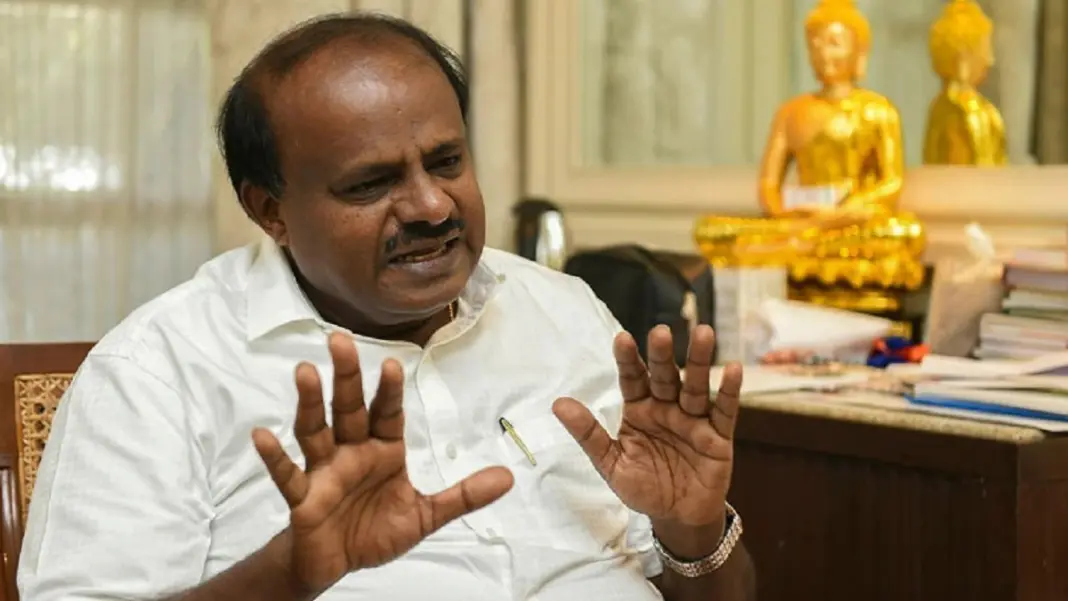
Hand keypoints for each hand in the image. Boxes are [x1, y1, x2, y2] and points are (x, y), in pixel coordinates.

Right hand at [252, 333, 513, 592]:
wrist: (337, 563)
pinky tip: (261, 435)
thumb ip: (463, 495)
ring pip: (315, 430)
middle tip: (339, 340)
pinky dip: (274, 456)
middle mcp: (351, 452)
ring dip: (310, 402)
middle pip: (348, 408)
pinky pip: (287, 475)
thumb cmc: (376, 530)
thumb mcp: (425, 515)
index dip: (389, 390)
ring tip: (304, 371)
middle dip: (346, 376)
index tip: (394, 362)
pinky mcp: (302, 497)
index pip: (387, 413)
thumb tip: (508, 477)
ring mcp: (324, 471)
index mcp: (382, 450)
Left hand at [553, 325, 740, 528]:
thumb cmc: (643, 487)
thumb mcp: (611, 464)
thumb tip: (558, 404)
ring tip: (704, 333)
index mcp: (639, 410)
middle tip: (661, 331)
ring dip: (700, 361)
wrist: (676, 519)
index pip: (632, 379)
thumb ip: (589, 434)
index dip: (628, 360)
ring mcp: (694, 420)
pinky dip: (729, 391)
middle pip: (665, 376)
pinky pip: (724, 411)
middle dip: (662, 355)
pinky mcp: (718, 436)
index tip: (621, 339)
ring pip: (696, 386)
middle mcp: (667, 408)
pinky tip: (732, 369)